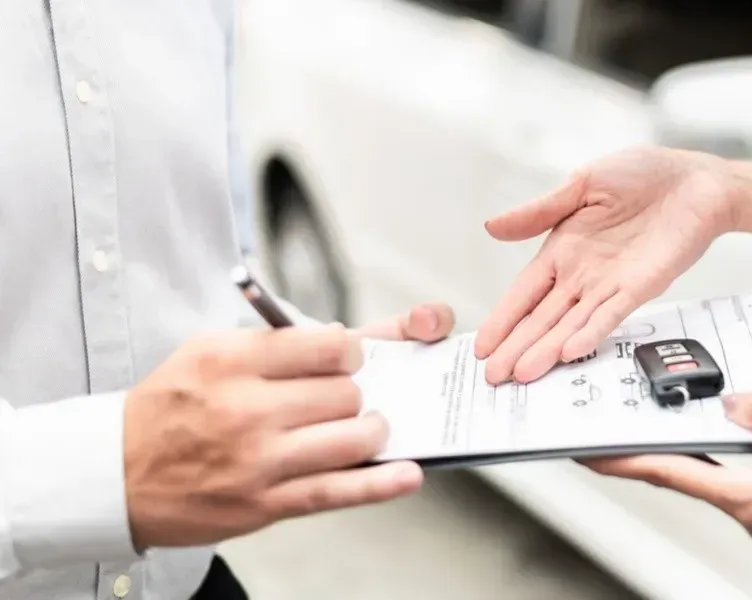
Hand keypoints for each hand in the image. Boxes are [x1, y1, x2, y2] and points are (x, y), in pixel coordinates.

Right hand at [123, 302, 454, 549]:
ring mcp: (258, 459)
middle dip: (357, 394)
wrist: (115, 472)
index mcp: (233, 360)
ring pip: (352, 438)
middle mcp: (247, 408)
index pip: (327, 344)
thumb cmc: (174, 406)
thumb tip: (357, 336)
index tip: (349, 358)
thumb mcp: (213, 353)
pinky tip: (407, 474)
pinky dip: (380, 484)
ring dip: (371, 432)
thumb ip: (281, 343)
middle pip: (347, 393)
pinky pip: (337, 491)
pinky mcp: (265, 503)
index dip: (352, 350)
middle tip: (343, 400)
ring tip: (363, 429)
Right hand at [474, 146, 738, 383]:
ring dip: (546, 349)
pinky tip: (570, 352)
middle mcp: (582, 274)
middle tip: (493, 378)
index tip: (482, 347)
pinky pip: (611, 314)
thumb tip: (491, 226)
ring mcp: (610, 285)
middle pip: (542, 318)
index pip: (524, 292)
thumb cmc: (643, 175)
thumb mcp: (583, 184)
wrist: (697, 180)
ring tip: (522, 374)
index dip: (503, 319)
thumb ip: (540, 210)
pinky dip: (591, 332)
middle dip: (516, 347)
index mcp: (562, 249)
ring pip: (571, 324)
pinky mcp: (641, 287)